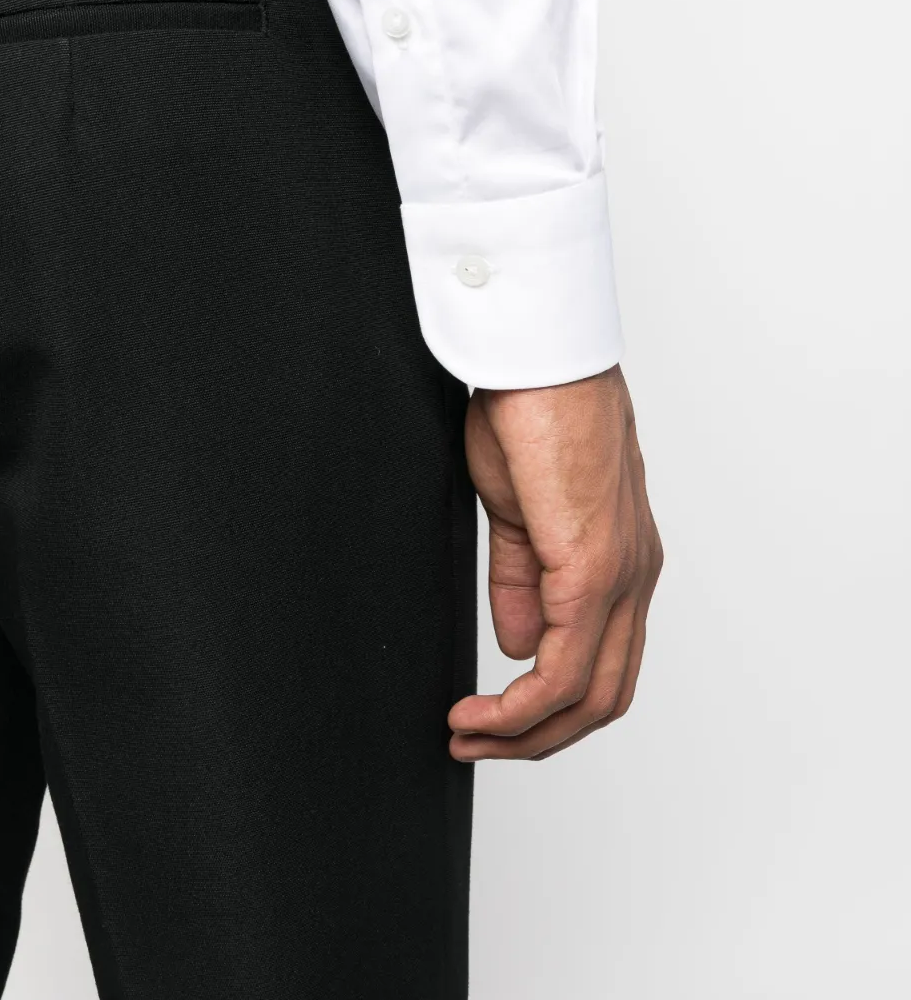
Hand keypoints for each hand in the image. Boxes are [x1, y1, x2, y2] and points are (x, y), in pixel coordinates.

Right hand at [448, 365, 662, 760]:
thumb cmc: (530, 412)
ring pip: (591, 695)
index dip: (547, 708)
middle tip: (476, 744)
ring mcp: (621, 575)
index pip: (601, 664)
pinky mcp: (593, 567)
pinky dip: (521, 705)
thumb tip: (518, 645)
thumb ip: (522, 581)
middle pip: (605, 697)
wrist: (537, 357)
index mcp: (620, 561)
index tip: (487, 719)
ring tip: (469, 737)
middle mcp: (634, 576)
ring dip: (526, 733)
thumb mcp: (519, 513)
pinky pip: (564, 667)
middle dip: (539, 738)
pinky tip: (479, 711)